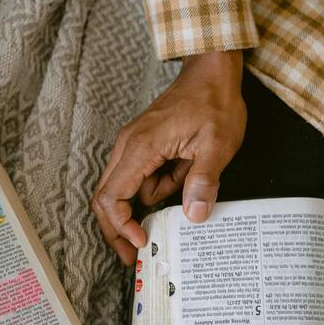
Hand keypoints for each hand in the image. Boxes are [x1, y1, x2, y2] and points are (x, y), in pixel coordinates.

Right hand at [92, 51, 246, 264]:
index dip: (120, 226)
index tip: (141, 241)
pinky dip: (159, 186)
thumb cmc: (214, 101)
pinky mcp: (141, 146)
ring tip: (187, 181)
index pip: (111, 196)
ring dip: (152, 201)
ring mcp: (132, 145)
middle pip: (105, 197)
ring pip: (125, 189)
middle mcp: (128, 146)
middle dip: (118, 229)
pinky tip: (184, 172)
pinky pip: (141, 177)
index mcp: (141, 147)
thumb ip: (203, 180)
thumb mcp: (218, 143)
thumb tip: (194, 216)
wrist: (211, 70)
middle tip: (135, 254)